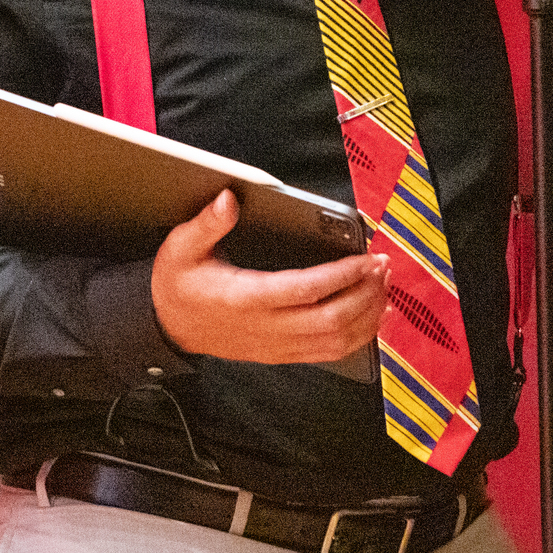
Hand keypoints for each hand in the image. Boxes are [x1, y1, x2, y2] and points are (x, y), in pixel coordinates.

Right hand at [149, 189, 389, 364]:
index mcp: (244, 299)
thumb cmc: (179, 285)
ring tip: (384, 284)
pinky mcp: (283, 354)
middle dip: (365, 293)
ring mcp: (277, 346)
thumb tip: (229, 199)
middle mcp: (265, 327)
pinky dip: (359, 337)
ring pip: (335, 341)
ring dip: (368, 315)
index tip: (366, 257)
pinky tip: (374, 314)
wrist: (169, 327)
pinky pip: (329, 353)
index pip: (304, 291)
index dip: (342, 275)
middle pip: (330, 319)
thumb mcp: (181, 248)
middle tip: (382, 265)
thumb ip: (207, 223)